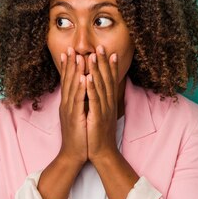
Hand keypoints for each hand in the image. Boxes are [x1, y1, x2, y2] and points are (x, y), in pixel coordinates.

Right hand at [58, 47, 88, 164]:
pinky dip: (81, 88)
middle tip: (71, 48)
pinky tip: (84, 78)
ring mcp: (69, 111)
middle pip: (68, 81)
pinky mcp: (75, 118)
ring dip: (76, 72)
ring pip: (73, 88)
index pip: (68, 81)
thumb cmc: (79, 136)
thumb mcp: (79, 116)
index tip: (70, 51)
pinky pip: (78, 100)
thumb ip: (79, 103)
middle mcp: (67, 104)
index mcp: (68, 103)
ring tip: (79, 57)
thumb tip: (83, 91)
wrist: (74, 154)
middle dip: (70, 64)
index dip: (68, 66)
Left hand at [85, 45, 118, 162]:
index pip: (109, 80)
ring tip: (93, 55)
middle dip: (103, 62)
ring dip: (97, 70)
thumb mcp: (100, 114)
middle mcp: (108, 103)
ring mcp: (103, 109)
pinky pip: (94, 100)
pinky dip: (92, 88)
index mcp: (108, 102)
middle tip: (100, 46)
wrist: (101, 152)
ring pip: (100, 86)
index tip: (108, 51)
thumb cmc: (98, 134)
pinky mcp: (97, 117)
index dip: (108, 65)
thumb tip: (96, 91)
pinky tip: (88, 77)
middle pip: (106, 79)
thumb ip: (99, 102)